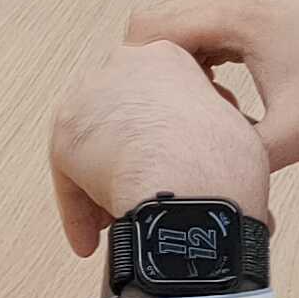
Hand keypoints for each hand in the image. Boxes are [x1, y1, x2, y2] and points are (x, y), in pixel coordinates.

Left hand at [50, 38, 272, 256]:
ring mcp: (88, 96)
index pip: (158, 95)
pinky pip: (70, 177)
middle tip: (142, 193)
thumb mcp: (233, 132)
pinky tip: (92, 240)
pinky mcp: (65, 134)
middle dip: (127, 156)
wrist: (188, 185)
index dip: (166, 136)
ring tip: (116, 223)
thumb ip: (211, 136)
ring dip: (100, 184)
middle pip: (120, 117)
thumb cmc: (222, 165)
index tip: (175, 165)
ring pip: (92, 145)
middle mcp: (122, 65)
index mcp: (168, 56)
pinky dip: (79, 210)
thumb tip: (210, 165)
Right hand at [127, 0, 298, 186]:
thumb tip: (196, 190)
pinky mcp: (263, 17)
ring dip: (179, 73)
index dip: (134, 81)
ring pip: (184, 32)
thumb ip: (239, 159)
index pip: (146, 34)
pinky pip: (209, 35)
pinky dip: (203, 66)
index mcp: (235, 14)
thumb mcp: (296, 136)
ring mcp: (250, 3)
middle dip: (150, 77)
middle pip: (157, 28)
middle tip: (164, 129)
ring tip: (200, 121)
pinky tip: (225, 108)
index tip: (145, 127)